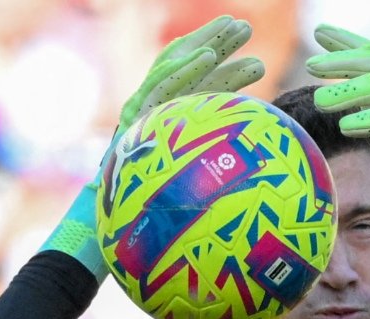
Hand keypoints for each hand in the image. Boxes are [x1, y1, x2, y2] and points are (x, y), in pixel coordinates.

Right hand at [42, 15, 264, 276]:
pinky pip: (160, 89)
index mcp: (161, 126)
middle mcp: (149, 114)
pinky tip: (209, 58)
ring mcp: (140, 114)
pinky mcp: (133, 121)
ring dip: (208, 45)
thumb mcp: (191, 198)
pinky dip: (185, 70)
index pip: (188, 84)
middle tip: (244, 27)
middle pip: (182, 68)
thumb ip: (213, 180)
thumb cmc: (153, 228)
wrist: (109, 239)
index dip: (214, 62)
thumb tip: (260, 188)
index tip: (246, 50)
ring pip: (174, 68)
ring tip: (240, 30)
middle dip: (213, 42)